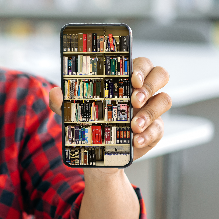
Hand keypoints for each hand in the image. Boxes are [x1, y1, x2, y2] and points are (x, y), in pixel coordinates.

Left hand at [48, 57, 170, 160]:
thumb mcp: (72, 112)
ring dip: (149, 112)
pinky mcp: (156, 129)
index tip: (131, 78)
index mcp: (124, 79)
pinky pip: (160, 128)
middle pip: (160, 74)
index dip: (140, 68)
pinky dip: (149, 134)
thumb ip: (62, 101)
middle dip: (150, 85)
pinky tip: (135, 140)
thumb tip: (54, 93)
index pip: (140, 63)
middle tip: (134, 100)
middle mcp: (142, 90)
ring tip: (132, 125)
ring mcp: (151, 109)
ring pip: (164, 100)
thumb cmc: (88, 123)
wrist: (98, 155)